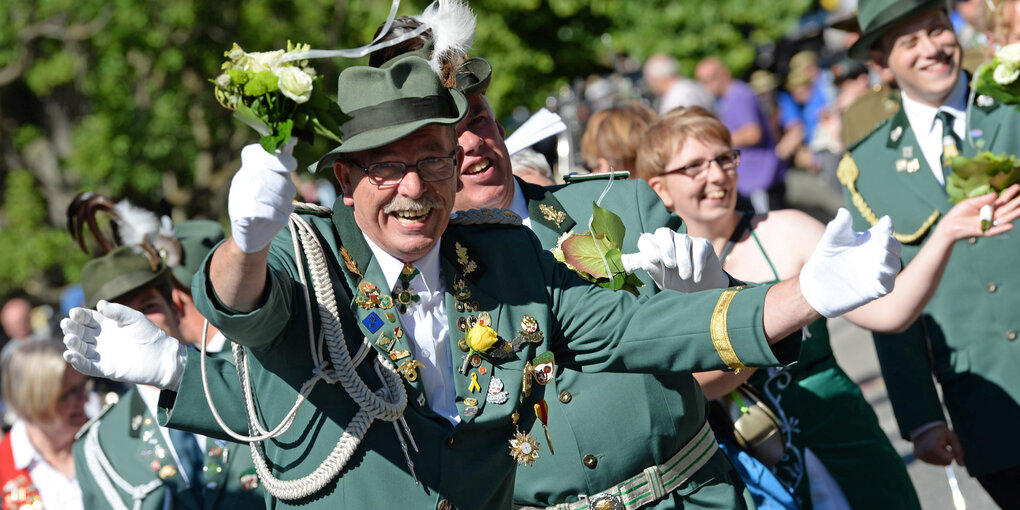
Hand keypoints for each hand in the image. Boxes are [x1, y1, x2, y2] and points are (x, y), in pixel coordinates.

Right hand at [61, 301, 187, 390]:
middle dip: (72, 328)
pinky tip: (70, 355)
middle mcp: (100, 338)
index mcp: (105, 324)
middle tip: (67, 324)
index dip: (79, 315)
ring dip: (73, 344)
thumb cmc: (149, 334)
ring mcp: (101, 353)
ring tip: (70, 339)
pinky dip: (77, 362)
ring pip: (81, 349)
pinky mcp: (104, 368)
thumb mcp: (134, 319)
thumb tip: (100, 304)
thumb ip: (118, 312)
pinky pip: (87, 366)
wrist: (161, 356)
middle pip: (80, 332)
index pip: (87, 318)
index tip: (74, 312)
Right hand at [228, 140, 297, 252]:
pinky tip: (281, 217)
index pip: (258, 153)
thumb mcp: (277, 181)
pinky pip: (262, 209)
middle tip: (290, 194)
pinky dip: (277, 214)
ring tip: (286, 207)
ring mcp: (237, 196)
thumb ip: (282, 163)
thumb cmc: (270, 203)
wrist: (255, 234)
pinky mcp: (238, 213)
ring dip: (283, 202)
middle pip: (267, 175)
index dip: (276, 158)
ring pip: (266, 193)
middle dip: (285, 186)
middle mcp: (240, 178)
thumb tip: (292, 139)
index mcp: (248, 167)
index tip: (292, 165)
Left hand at [620, 228, 728, 292]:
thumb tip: (645, 263)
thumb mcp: (664, 281)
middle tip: (671, 265)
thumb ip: (655, 272)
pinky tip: (697, 277)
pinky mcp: (702, 244)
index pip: (645, 240)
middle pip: (663, 232)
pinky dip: (697, 263)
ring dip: (683, 260)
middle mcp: (669, 240)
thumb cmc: (678, 283)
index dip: (648, 247)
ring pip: (683, 240)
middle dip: (666, 248)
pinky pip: (699, 247)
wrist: (702, 289)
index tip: (655, 259)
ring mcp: (685, 240)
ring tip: (685, 276)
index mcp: (655, 248)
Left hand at [800, 208, 901, 317]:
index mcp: (871, 239)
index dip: (887, 226)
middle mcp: (878, 254)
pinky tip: (877, 274)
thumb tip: (843, 211)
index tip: (886, 222)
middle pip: (894, 247)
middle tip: (883, 239)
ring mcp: (878, 272)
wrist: (817, 282)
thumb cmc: (827, 256)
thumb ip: (838, 226)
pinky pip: (887, 285)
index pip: (885, 230)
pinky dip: (886, 279)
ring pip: (894, 266)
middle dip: (892, 243)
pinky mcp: (875, 289)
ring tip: (879, 256)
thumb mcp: (831, 240)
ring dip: (890, 260)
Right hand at [913, 424, 964, 465]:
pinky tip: (931, 448)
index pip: (949, 460)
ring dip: (940, 456)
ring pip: (939, 463)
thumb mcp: (951, 437)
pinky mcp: (918, 457)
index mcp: (933, 449)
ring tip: (935, 445)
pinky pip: (932, 461)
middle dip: (946, 455)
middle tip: (941, 444)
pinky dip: (935, 456)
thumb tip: (961, 465)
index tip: (946, 443)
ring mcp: (921, 456)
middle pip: (944, 463)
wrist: (922, 425)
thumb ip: (958, 450)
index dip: (950, 451)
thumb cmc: (939, 431)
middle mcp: (925, 454)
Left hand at [936, 183, 1019, 240]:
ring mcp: (988, 224)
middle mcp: (991, 215)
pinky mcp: (983, 231)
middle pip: (1006, 209)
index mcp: (988, 207)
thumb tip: (996, 194)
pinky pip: (994, 230)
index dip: (1009, 193)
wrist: (949, 225)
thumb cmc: (959, 213)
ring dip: (1014, 214)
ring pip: (1004, 219)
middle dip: (1016, 202)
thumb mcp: (970, 203)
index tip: (1017, 186)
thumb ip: (983, 199)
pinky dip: (1001, 228)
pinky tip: (1010, 225)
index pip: (1001, 200)